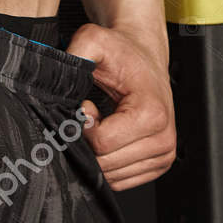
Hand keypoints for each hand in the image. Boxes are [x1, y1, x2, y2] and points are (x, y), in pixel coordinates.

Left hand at [65, 22, 175, 190]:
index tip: (87, 106)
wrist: (144, 57)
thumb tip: (59, 78)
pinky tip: (111, 137)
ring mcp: (164, 155)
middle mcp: (164, 139)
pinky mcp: (158, 164)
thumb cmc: (123, 53)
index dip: (84, 125)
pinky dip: (107, 163)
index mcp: (152, 114)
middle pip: (106, 163)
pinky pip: (120, 181)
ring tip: (104, 123)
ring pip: (112, 176)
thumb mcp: (94, 41)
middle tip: (92, 115)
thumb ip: (75, 54)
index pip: (102, 144)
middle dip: (88, 142)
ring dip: (98, 153)